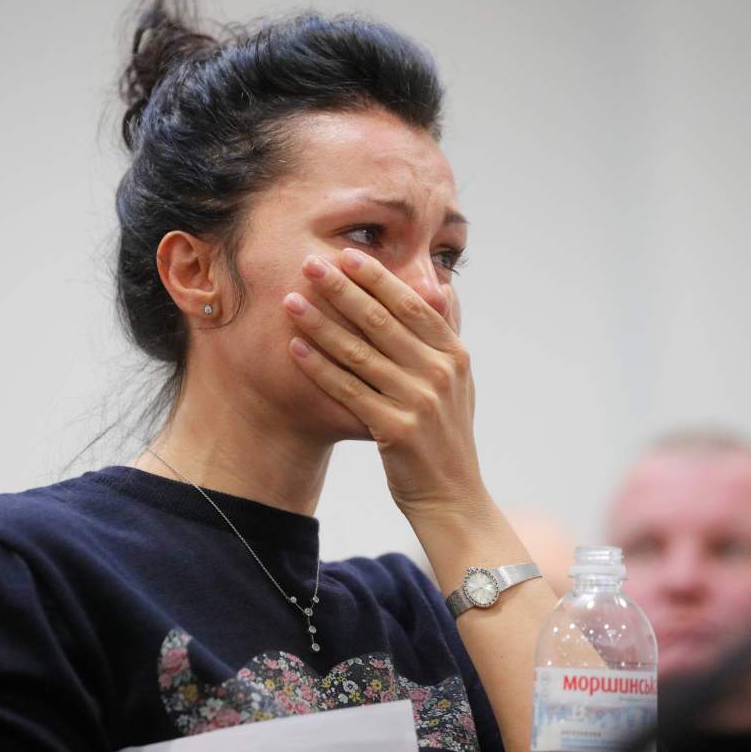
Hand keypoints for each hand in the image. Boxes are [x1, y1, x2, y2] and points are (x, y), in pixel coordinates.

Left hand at [283, 248, 482, 518]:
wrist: (452, 497)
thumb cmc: (445, 435)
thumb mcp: (459, 383)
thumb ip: (446, 335)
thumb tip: (439, 287)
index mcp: (454, 355)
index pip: (412, 305)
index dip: (378, 278)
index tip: (347, 254)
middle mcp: (439, 374)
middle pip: (382, 321)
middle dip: (342, 289)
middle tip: (311, 263)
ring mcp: (419, 402)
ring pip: (359, 353)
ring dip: (321, 323)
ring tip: (291, 301)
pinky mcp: (396, 430)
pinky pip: (348, 390)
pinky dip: (320, 367)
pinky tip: (296, 347)